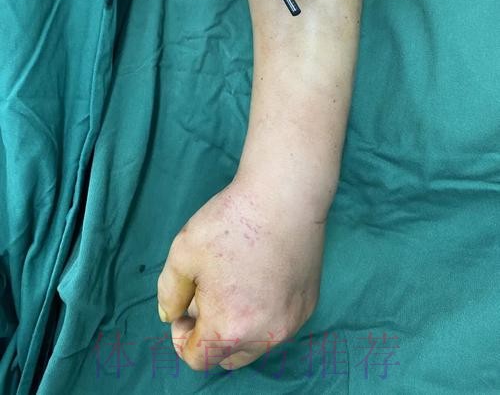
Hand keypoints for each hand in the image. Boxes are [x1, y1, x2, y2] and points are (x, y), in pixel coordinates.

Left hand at [157, 176, 324, 369]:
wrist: (284, 196)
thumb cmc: (230, 222)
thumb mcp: (183, 252)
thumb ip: (170, 292)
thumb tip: (171, 315)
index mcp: (228, 328)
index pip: (197, 358)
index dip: (182, 335)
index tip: (186, 304)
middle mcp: (264, 335)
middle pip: (228, 356)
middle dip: (211, 331)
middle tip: (210, 290)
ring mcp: (291, 322)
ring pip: (256, 342)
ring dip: (239, 324)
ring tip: (236, 281)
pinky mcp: (308, 305)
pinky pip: (278, 322)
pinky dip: (265, 310)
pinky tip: (262, 273)